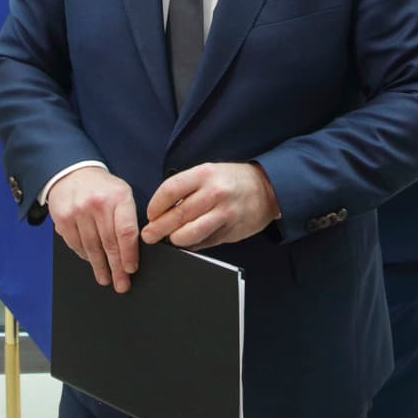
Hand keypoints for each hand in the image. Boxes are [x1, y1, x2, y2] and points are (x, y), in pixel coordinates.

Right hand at [47, 166, 139, 293]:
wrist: (72, 173)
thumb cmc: (103, 188)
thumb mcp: (122, 194)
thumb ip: (128, 217)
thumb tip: (133, 249)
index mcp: (119, 197)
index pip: (126, 232)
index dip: (129, 254)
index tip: (131, 269)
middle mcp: (98, 205)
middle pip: (109, 243)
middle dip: (116, 268)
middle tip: (121, 284)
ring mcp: (78, 212)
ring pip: (91, 247)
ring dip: (100, 266)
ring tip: (106, 278)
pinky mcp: (63, 219)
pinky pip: (76, 245)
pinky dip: (85, 256)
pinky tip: (92, 262)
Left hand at [141, 161, 280, 249]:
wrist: (268, 189)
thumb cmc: (233, 181)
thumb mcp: (210, 173)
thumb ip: (187, 188)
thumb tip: (161, 211)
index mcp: (205, 174)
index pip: (170, 190)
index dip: (155, 206)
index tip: (150, 214)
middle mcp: (214, 193)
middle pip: (177, 215)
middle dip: (157, 229)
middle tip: (149, 235)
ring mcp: (224, 214)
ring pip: (189, 234)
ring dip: (174, 239)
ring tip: (170, 239)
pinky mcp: (230, 232)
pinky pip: (203, 243)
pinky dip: (192, 245)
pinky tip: (188, 241)